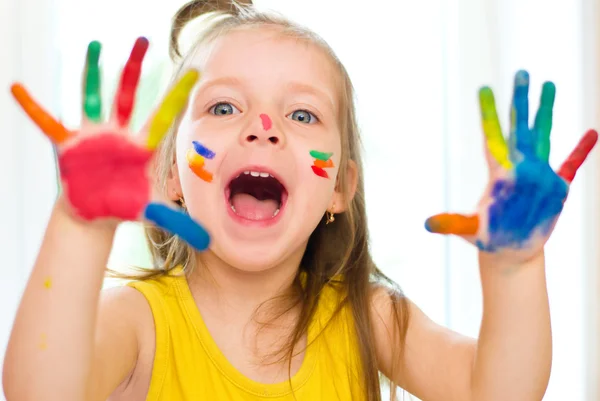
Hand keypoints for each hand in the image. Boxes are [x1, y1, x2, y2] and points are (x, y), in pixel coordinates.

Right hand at [11, 38, 209, 250]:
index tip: (194, 75)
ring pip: (93, 97)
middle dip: (135, 69)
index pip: (164, 116)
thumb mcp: (152, 212)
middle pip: (129, 95)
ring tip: (95, 46)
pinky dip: (33, 107)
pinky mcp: (70, 145)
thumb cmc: (125, 205)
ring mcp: (94, 135)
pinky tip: (17, 88)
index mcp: (142, 146)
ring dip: (92, 73)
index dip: (177, 97)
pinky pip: (48, 122)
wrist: (96, 212)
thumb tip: (208, 241)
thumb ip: (180, 222)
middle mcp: (119, 133)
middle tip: (143, 40)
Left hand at [425, 70, 596, 261]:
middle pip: (520, 127)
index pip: (492, 136)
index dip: (488, 113)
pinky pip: (571, 165)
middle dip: (520, 101)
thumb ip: (452, 224)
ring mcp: (538, 174)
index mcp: (498, 173)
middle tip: (521, 72)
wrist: (510, 251)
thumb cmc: (486, 239)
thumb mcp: (469, 231)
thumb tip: (426, 224)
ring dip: (546, 111)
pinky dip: (580, 151)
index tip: (483, 88)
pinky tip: (591, 133)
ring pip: (544, 135)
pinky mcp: (556, 189)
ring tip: (549, 84)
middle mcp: (519, 167)